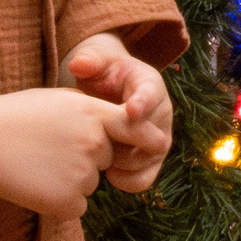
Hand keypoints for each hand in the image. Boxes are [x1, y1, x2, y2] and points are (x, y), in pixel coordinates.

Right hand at [0, 86, 142, 219]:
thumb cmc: (16, 116)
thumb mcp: (59, 101)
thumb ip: (90, 114)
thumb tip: (112, 131)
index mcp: (93, 113)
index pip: (136, 128)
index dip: (148, 139)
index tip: (160, 145)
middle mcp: (95, 144)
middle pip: (107, 159)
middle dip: (86, 157)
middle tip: (49, 147)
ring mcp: (83, 174)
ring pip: (89, 183)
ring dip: (69, 178)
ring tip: (37, 162)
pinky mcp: (68, 202)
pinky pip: (74, 204)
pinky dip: (58, 199)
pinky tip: (35, 183)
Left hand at [67, 36, 172, 191]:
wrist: (109, 94)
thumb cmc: (103, 74)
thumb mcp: (97, 61)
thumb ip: (90, 60)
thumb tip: (79, 65)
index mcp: (150, 85)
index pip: (151, 94)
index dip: (144, 103)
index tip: (132, 111)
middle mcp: (161, 113)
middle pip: (153, 132)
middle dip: (128, 139)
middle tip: (102, 140)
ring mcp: (158, 139)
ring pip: (149, 158)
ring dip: (125, 161)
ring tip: (102, 158)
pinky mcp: (150, 160)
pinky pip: (146, 178)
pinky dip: (128, 181)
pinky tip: (109, 175)